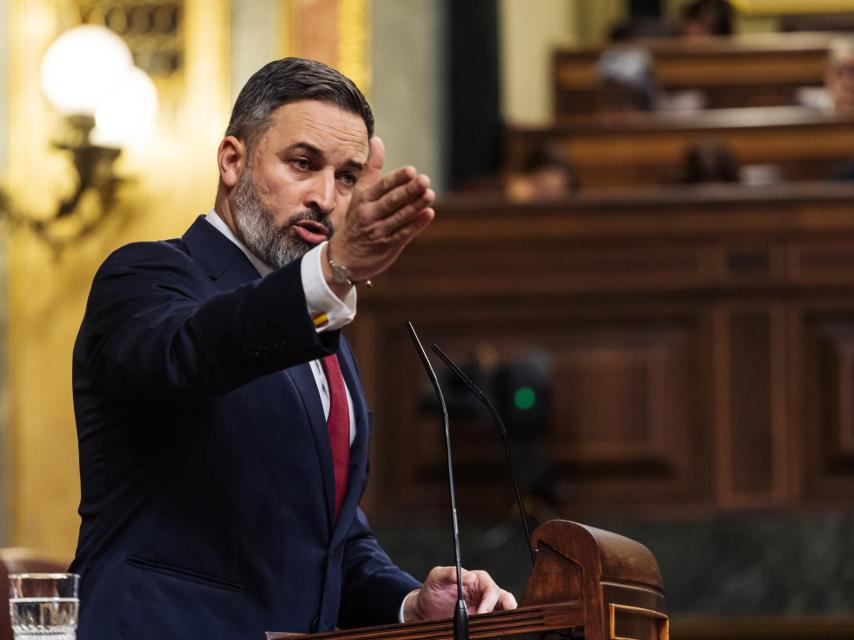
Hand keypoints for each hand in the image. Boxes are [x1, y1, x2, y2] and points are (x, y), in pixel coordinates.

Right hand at [325, 137, 434, 289]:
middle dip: (408, 191)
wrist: (343, 257)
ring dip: (415, 206)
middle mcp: (370, 215)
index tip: (410, 170)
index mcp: (363, 200)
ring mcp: (379, 231)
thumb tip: (377, 140)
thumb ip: (371, 168)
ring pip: (399, 217)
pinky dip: (416, 224)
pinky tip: (428, 214)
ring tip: (430, 194)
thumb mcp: (359, 193)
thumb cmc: (356, 219)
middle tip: (425, 180)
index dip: (396, 179)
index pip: (381, 187)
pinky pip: (404, 234)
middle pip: (391, 201)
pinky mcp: (388, 246)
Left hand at [402, 566, 517, 621]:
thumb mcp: (437, 577)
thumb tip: (470, 576)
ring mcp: (484, 606)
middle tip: (499, 618)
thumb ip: (451, 573)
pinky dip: (497, 624)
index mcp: (478, 579)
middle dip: (507, 607)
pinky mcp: (481, 619)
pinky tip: (492, 629)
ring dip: (504, 616)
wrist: (426, 609)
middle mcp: (484, 592)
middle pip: (504, 598)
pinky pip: (494, 621)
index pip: (491, 589)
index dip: (489, 601)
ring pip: (504, 610)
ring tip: (498, 625)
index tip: (481, 612)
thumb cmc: (432, 589)